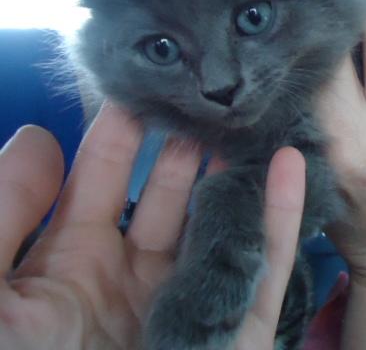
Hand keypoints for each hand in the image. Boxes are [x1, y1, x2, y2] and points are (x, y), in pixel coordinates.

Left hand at [0, 103, 304, 349]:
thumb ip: (3, 214)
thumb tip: (38, 137)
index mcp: (67, 272)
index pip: (95, 183)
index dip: (113, 134)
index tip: (139, 87)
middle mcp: (128, 283)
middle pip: (166, 195)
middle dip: (182, 145)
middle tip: (204, 97)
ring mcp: (183, 306)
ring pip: (219, 225)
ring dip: (236, 175)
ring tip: (250, 123)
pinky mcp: (229, 336)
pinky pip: (262, 270)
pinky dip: (281, 220)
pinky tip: (291, 169)